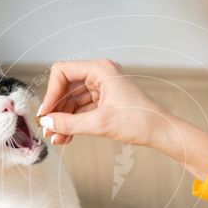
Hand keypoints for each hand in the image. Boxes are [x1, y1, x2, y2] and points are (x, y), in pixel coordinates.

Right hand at [37, 59, 165, 146]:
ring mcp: (104, 87)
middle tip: (49, 130)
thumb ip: (69, 123)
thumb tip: (46, 122)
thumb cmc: (139, 121)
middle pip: (67, 87)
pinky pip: (83, 108)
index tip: (46, 114)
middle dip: (57, 110)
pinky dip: (75, 121)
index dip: (51, 93)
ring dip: (64, 119)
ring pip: (74, 100)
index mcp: (101, 69)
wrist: (161, 132)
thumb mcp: (99, 123)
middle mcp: (101, 74)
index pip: (63, 72)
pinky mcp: (107, 100)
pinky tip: (67, 137)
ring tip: (57, 138)